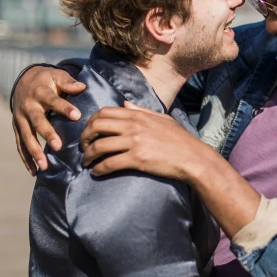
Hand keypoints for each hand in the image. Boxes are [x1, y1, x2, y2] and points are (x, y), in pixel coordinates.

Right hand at [13, 65, 85, 174]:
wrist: (23, 81)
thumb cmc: (46, 80)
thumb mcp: (56, 75)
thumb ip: (68, 82)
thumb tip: (82, 87)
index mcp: (40, 92)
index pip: (53, 101)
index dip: (64, 108)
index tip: (77, 116)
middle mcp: (28, 106)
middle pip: (37, 121)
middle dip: (47, 134)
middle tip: (58, 146)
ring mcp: (20, 118)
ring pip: (26, 137)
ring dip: (35, 152)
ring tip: (45, 166)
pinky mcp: (17, 128)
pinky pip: (20, 145)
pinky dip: (26, 158)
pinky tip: (34, 172)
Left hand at [80, 102, 206, 180]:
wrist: (193, 158)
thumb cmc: (180, 139)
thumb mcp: (162, 118)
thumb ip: (141, 110)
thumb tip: (124, 103)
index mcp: (138, 115)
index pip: (104, 112)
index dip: (91, 122)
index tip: (89, 132)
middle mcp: (133, 126)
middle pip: (97, 127)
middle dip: (85, 138)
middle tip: (83, 147)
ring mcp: (134, 142)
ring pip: (99, 146)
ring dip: (88, 156)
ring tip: (86, 163)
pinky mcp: (137, 159)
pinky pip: (109, 163)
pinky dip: (98, 169)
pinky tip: (96, 172)